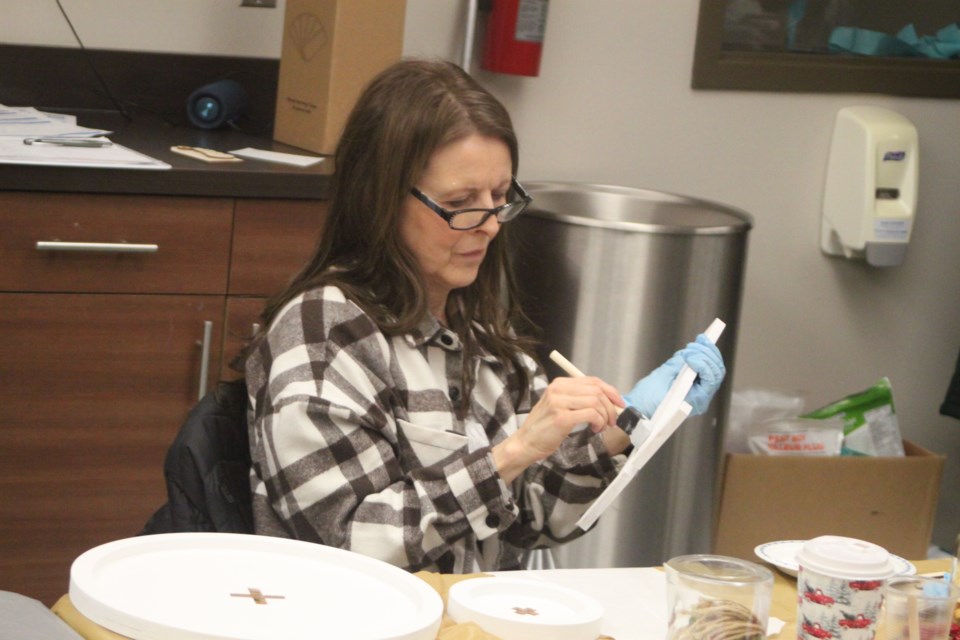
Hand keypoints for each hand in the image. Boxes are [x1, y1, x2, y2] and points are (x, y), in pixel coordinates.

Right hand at [493, 376, 622, 481]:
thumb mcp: (559, 406)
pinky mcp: (562, 417)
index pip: (593, 381)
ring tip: (601, 427)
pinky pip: (591, 414)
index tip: (619, 404)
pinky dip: (599, 422)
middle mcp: (558, 389)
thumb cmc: (544, 428)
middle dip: (611, 406)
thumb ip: (579, 400)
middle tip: (612, 421)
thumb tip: (607, 401)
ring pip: (596, 401)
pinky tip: (594, 429)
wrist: (525, 443)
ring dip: (605, 416)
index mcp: (559, 384)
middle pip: (597, 390)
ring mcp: (559, 402)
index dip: (611, 391)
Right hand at [624, 334, 724, 416]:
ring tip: (695, 343)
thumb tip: (689, 353)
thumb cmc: (646, 402)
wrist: (637, 411)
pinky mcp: (692, 387)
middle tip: (695, 344)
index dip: (702, 362)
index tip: (688, 355)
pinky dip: (701, 358)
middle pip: (716, 372)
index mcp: (695, 401)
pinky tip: (695, 348)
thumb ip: (678, 365)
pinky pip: (704, 371)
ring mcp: (697, 393)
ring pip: (713, 370)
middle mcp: (700, 398)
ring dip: (706, 354)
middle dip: (707, 354)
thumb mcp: (661, 379)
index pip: (711, 378)